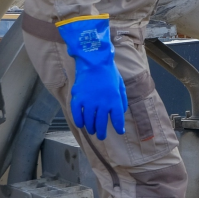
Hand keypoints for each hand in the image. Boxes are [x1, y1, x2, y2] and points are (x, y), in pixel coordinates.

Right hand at [56, 16, 127, 139]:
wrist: (94, 61)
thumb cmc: (109, 72)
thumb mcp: (120, 85)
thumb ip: (122, 99)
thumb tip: (122, 111)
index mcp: (114, 100)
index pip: (117, 118)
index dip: (118, 126)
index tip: (119, 131)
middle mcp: (102, 103)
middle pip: (101, 123)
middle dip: (101, 132)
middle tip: (101, 136)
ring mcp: (88, 102)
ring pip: (89, 121)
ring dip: (90, 128)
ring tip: (92, 131)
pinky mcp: (77, 98)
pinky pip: (76, 114)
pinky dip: (79, 121)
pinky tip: (81, 125)